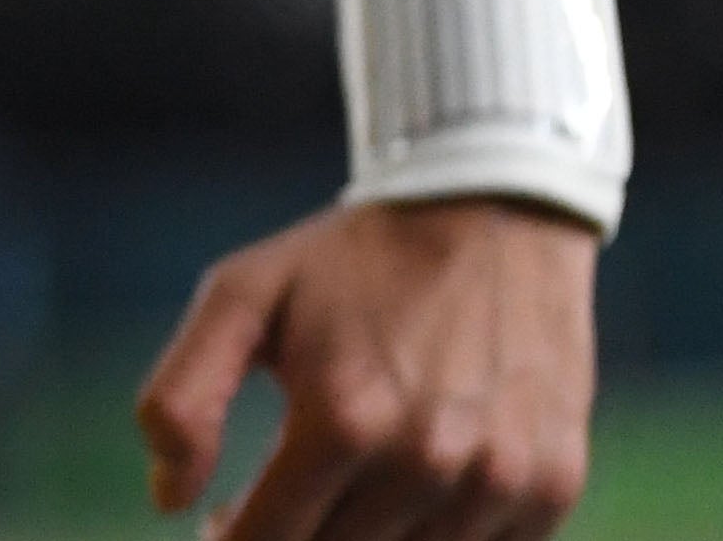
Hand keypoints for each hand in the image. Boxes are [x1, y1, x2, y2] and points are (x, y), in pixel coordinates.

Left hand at [135, 198, 592, 540]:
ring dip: (365, 538)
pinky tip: (410, 493)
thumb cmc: (349, 260)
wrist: (492, 215)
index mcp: (341, 418)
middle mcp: (425, 460)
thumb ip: (184, 396)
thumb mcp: (241, 296)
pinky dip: (435, 537)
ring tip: (343, 494)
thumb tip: (170, 500)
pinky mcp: (552, 486)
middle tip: (283, 504)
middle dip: (295, 538)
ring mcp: (498, 480)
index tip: (223, 524)